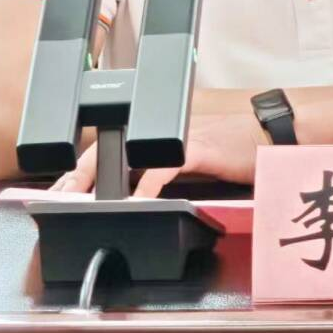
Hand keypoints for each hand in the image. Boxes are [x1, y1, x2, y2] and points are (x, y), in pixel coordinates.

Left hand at [49, 113, 269, 195]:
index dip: (84, 167)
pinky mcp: (197, 148)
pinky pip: (161, 167)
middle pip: (109, 146)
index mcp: (160, 131)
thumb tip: (140, 191)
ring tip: (80, 201)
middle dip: (79, 174)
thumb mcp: (194, 158)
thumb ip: (166, 167)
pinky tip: (134, 203)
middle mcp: (164, 129)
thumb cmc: (239, 147)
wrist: (274, 132)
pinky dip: (144, 186)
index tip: (64, 189)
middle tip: (57, 196)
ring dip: (101, 181)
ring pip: (127, 154)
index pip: (113, 144)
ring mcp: (178, 136)